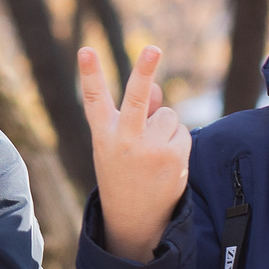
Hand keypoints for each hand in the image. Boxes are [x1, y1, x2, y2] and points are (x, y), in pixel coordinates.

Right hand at [81, 44, 189, 260]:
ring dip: (166, 129)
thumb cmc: (123, 172)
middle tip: (153, 49)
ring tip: (154, 154)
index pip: (94, 98)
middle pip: (137, 98)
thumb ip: (137, 113)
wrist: (134, 219)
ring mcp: (150, 149)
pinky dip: (177, 143)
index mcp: (104, 134)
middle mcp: (124, 140)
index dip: (90, 72)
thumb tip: (158, 88)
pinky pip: (182, 132)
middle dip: (145, 71)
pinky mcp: (173, 157)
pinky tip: (165, 163)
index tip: (86, 49)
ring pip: (168, 115)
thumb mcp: (119, 143)